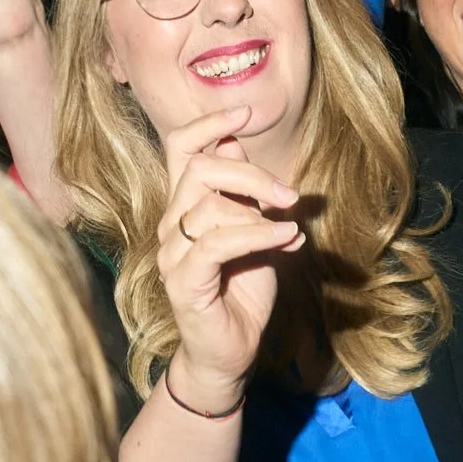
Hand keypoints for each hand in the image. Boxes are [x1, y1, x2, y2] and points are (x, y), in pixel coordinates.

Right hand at [155, 106, 303, 403]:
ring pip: (209, 206)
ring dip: (260, 212)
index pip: (179, 148)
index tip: (245, 110)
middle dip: (250, 173)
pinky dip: (257, 236)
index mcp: (184, 205)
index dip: (207, 124)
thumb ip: (244, 193)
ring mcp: (172, 253)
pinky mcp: (182, 281)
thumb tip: (235, 143)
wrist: (231, 351)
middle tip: (290, 196)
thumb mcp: (253, 231)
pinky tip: (286, 240)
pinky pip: (217, 243)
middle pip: (198, 169)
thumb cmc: (242, 289)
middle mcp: (170, 224)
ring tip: (291, 228)